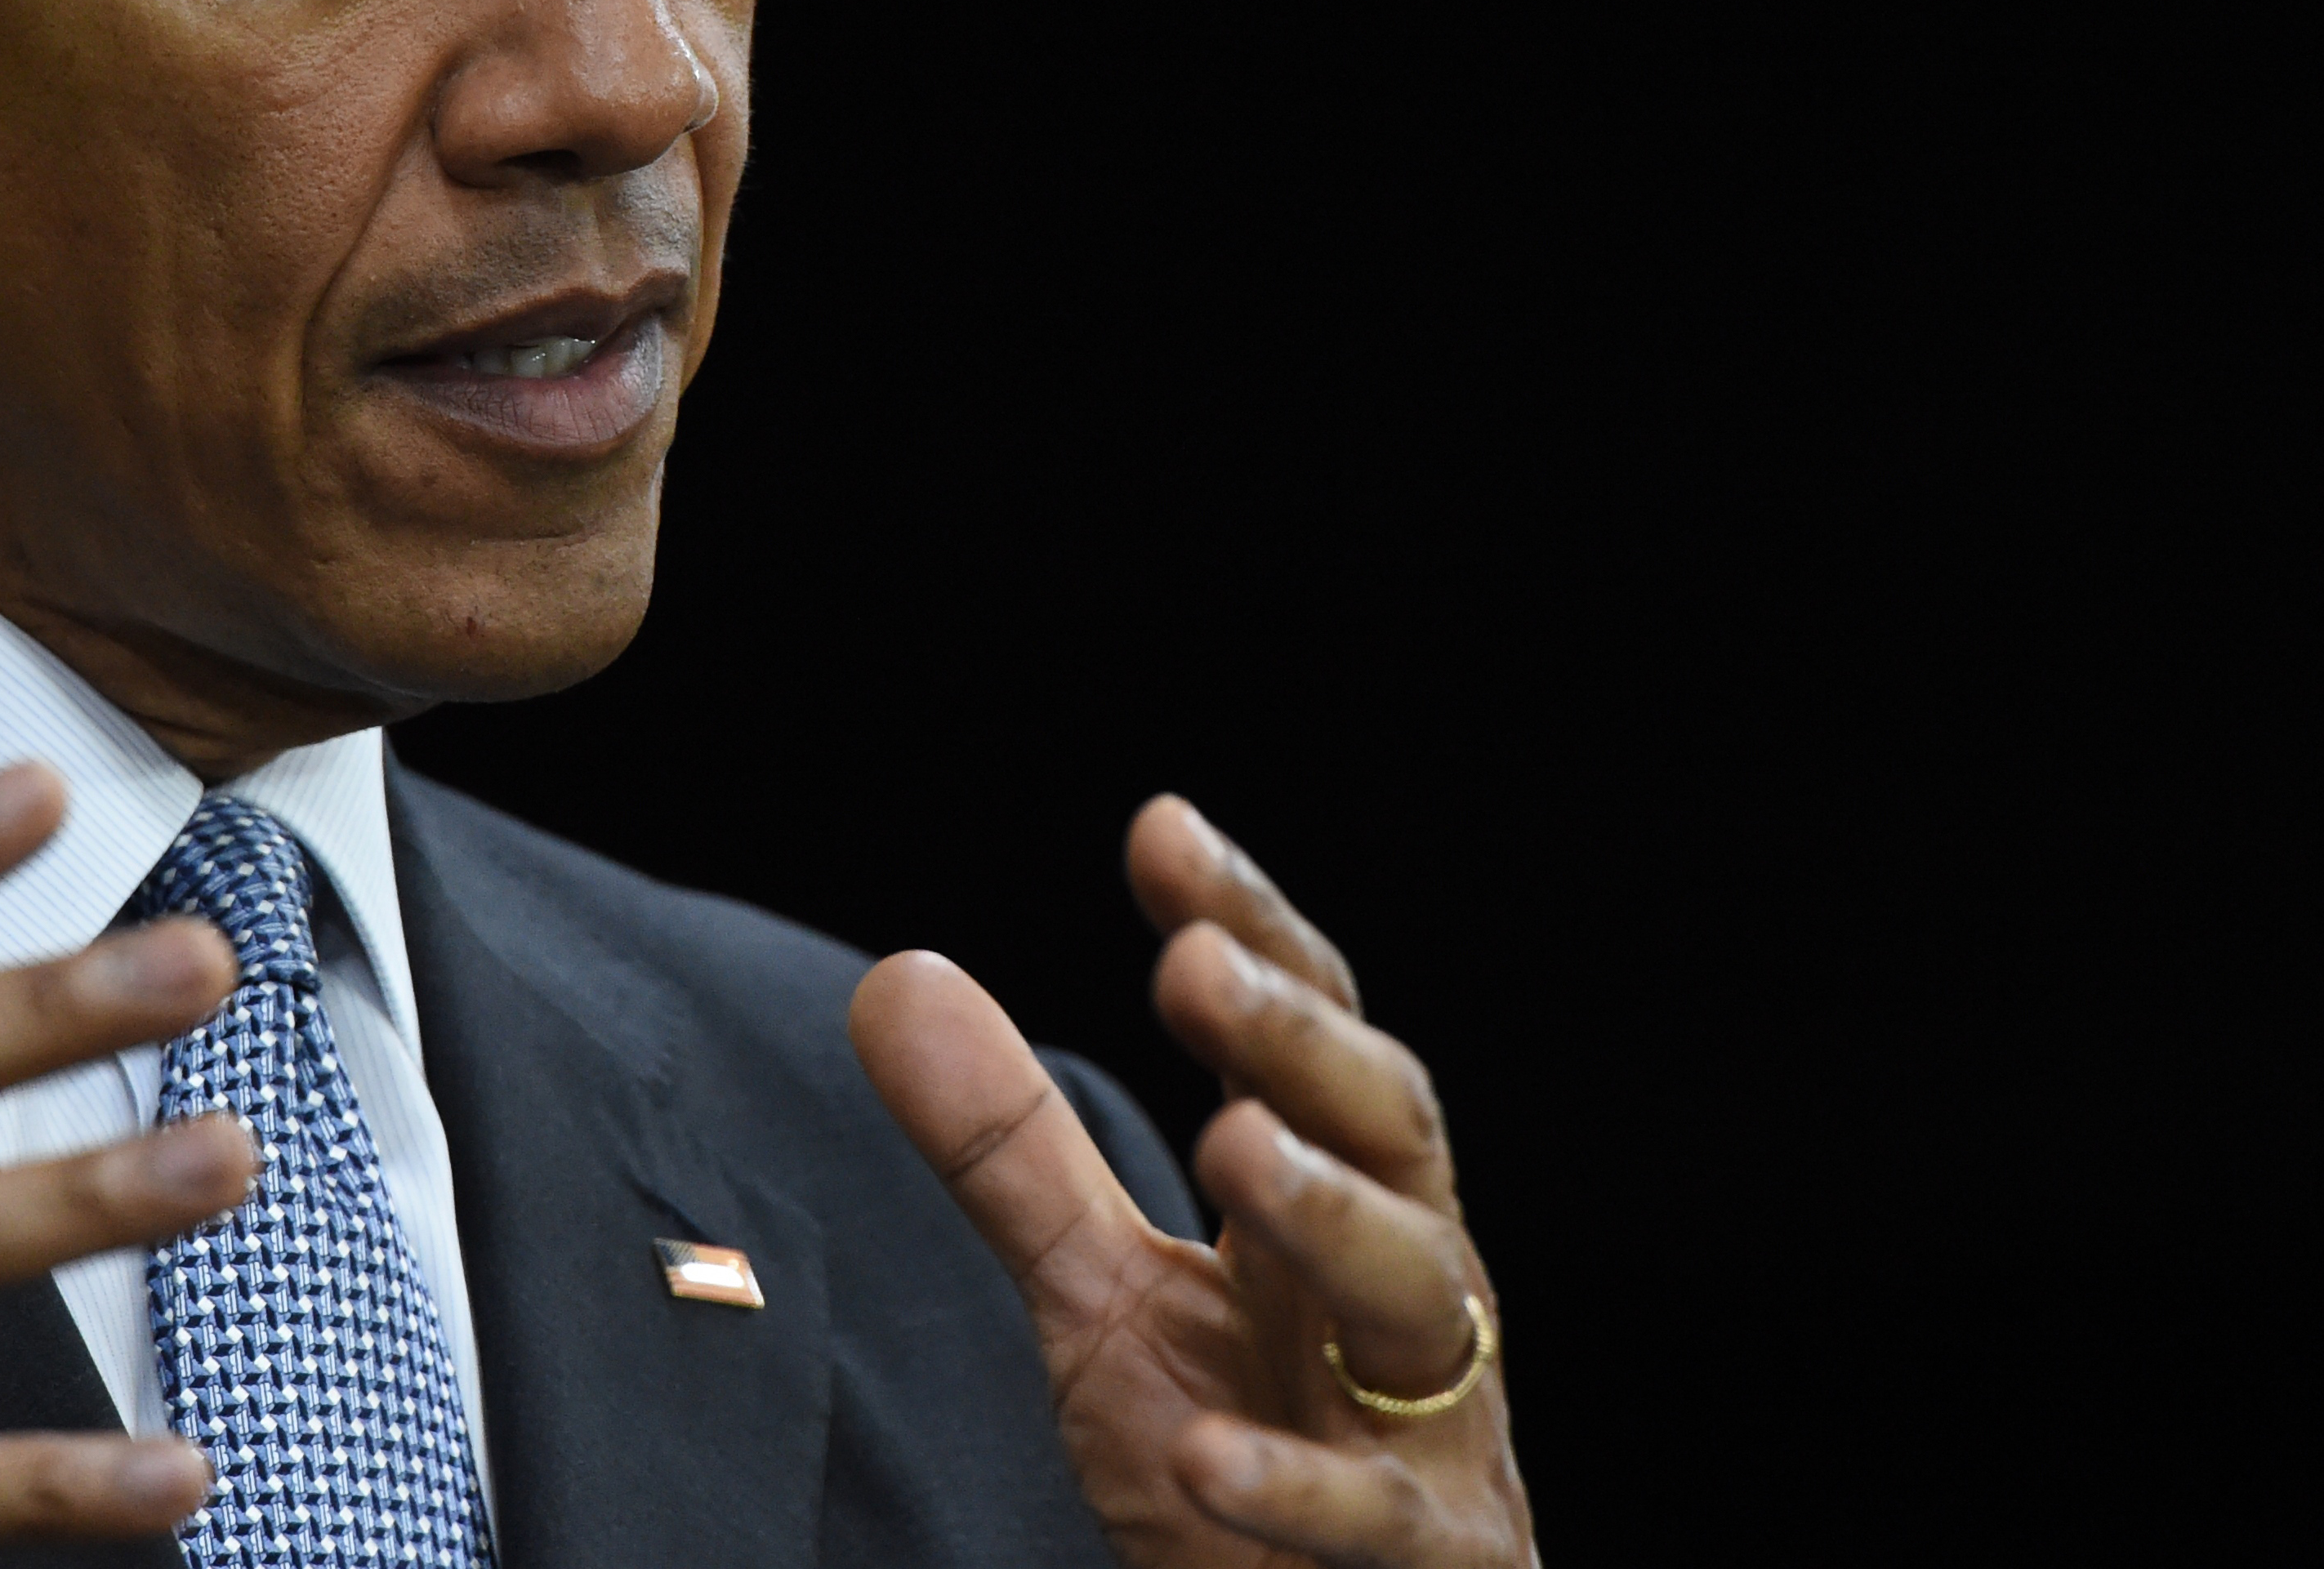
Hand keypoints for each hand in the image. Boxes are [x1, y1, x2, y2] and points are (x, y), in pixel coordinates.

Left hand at [850, 797, 1537, 1567]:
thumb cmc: (1236, 1465)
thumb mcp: (1102, 1303)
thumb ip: (1014, 1154)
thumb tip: (892, 976)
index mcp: (1334, 1204)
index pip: (1309, 1038)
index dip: (1253, 931)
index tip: (1161, 828)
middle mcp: (1405, 1289)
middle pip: (1389, 1130)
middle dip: (1300, 1042)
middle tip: (1193, 965)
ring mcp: (1431, 1430)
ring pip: (1417, 1293)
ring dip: (1333, 1211)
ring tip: (1234, 1141)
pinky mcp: (1430, 1566)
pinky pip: (1377, 1524)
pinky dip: (1296, 1488)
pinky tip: (1201, 1459)